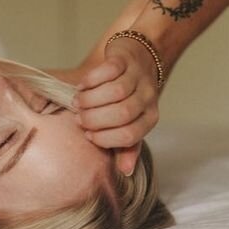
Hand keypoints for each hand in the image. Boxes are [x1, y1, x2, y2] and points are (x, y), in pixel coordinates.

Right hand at [72, 38, 161, 174]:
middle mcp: (148, 98)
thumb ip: (126, 145)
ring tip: (78, 103)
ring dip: (91, 100)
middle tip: (79, 118)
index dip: (105, 138)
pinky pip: (109, 70)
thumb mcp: (131, 122)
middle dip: (95, 119)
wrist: (141, 57)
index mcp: (150, 118)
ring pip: (116, 91)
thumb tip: (125, 171)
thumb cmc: (130, 97)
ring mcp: (138, 77)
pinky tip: (83, 86)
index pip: (130, 135)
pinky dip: (92, 80)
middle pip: (122, 113)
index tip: (88, 134)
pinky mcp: (125, 59)